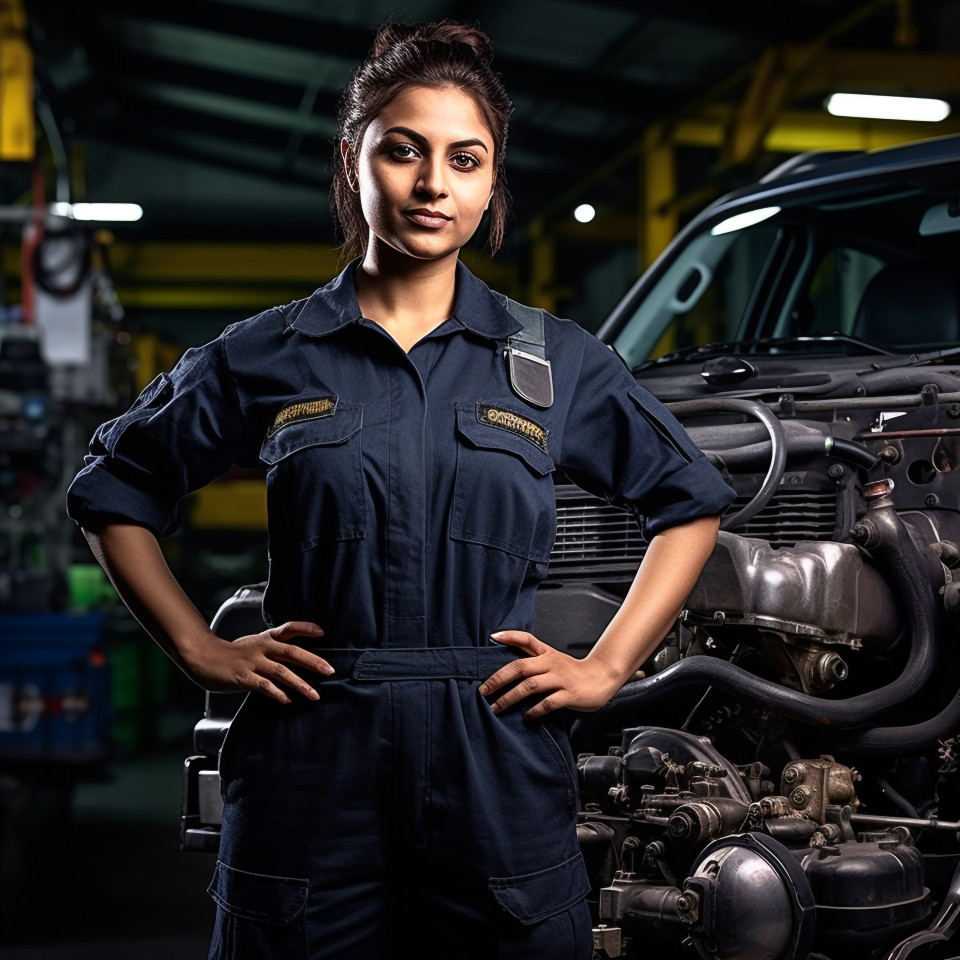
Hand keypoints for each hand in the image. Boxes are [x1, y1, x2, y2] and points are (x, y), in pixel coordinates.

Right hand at [183, 621, 333, 703]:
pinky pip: (264, 685)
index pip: (289, 628)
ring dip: (300, 684)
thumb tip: (298, 662)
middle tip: (330, 670)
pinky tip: (287, 700)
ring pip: (281, 671)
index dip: (306, 628)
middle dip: (313, 661)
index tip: (322, 632)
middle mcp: (261, 647)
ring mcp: (252, 662)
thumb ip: (273, 651)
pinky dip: (278, 693)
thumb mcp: (254, 645)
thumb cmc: (231, 654)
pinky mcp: (242, 676)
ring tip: (314, 695)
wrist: (202, 657)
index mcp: (265, 638)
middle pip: (292, 651)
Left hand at [478, 630, 624, 720]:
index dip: (510, 636)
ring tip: (496, 707)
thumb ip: (533, 656)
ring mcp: (560, 679)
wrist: (602, 678)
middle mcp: (551, 663)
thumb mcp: (553, 658)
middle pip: (520, 666)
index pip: (527, 639)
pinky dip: (534, 710)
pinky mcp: (569, 695)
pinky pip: (548, 703)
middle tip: (483, 690)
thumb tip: (507, 652)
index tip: (493, 637)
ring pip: (530, 685)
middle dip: (499, 679)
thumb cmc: (573, 671)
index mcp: (547, 653)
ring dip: (510, 697)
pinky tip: (526, 717)